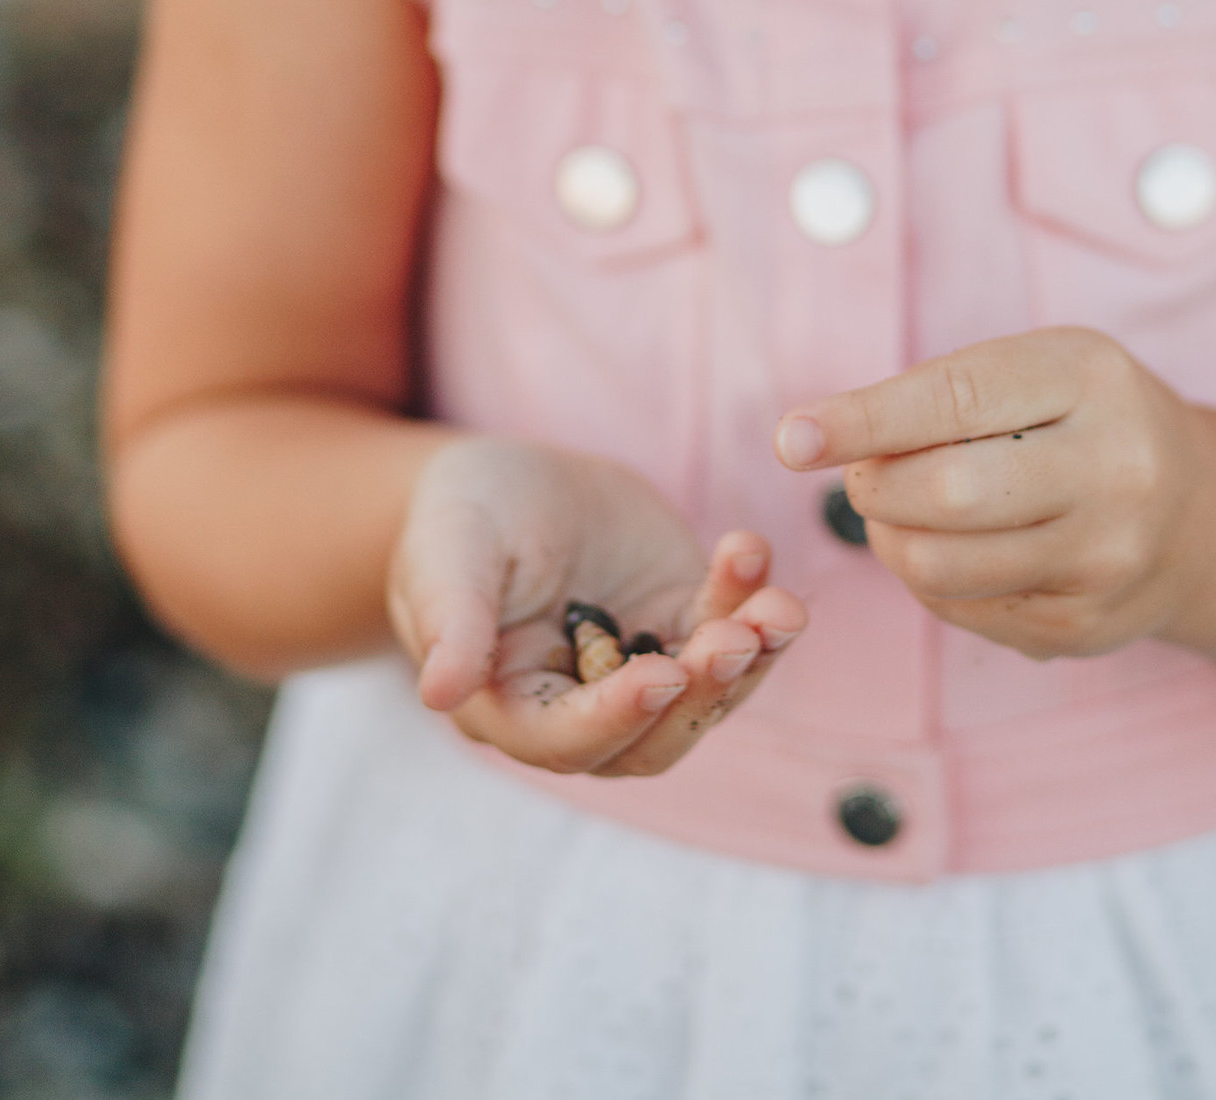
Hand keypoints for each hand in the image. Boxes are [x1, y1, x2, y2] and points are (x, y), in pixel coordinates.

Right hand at [387, 435, 805, 775]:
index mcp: (510, 706)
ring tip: (777, 608)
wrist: (511, 477)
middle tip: (733, 639)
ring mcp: (640, 667)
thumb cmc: (460, 517)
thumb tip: (438, 692)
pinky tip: (754, 553)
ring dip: (746, 659)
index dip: (615, 717)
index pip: (566, 738)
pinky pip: (727, 629)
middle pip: (652, 738)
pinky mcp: (680, 622)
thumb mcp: (447, 552)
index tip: (661, 676)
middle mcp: (582, 707)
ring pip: (703, 695)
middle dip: (699, 695)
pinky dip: (751, 602)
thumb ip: (450, 619)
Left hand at [775, 329, 1209, 659]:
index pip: (956, 401)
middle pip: (944, 494)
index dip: (864, 420)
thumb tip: (820, 439)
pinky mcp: (1085, 628)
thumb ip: (943, 393)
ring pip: (941, 566)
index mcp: (1092, 380)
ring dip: (889, 536)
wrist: (1199, 514)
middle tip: (862, 472)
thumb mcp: (1039, 367)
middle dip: (874, 484)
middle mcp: (1114, 471)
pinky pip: (962, 609)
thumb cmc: (1086, 417)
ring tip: (902, 507)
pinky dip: (930, 575)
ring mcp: (1106, 560)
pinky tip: (957, 545)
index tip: (793, 436)